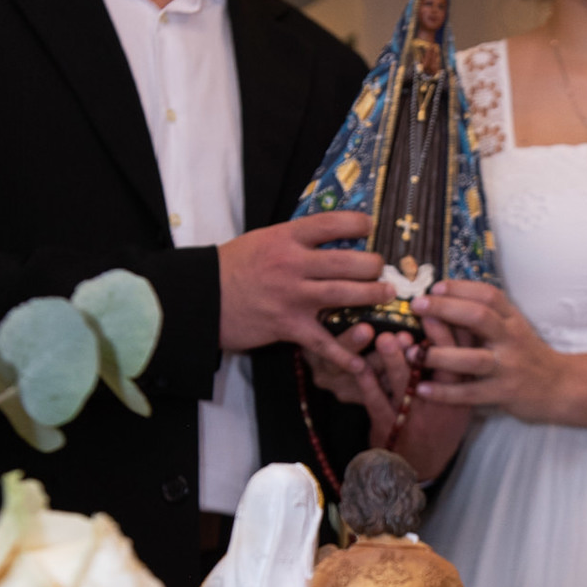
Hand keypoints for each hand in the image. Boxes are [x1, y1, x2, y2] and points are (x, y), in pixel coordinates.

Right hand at [218, 213, 385, 372]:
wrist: (201, 299)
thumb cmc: (232, 267)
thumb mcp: (262, 240)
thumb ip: (294, 239)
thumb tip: (328, 234)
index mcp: (286, 238)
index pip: (331, 223)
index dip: (358, 223)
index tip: (369, 227)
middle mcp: (292, 264)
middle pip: (348, 261)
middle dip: (374, 265)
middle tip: (381, 268)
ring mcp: (292, 296)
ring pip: (344, 294)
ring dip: (372, 295)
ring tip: (386, 294)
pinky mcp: (288, 326)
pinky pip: (323, 342)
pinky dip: (344, 355)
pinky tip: (362, 363)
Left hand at [307, 319, 472, 479]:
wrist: (420, 466)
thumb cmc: (439, 423)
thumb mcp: (458, 398)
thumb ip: (456, 364)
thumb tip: (456, 320)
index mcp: (461, 393)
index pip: (462, 358)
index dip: (452, 332)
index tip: (443, 308)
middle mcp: (441, 405)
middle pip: (439, 372)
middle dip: (429, 345)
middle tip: (420, 318)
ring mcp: (414, 416)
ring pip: (404, 386)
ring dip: (394, 361)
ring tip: (387, 339)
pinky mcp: (388, 426)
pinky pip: (376, 402)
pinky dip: (367, 383)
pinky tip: (359, 365)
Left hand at [412, 280, 572, 423]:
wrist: (561, 387)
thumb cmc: (528, 356)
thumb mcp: (513, 329)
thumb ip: (488, 316)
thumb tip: (448, 297)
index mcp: (512, 320)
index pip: (488, 295)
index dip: (460, 288)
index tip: (434, 287)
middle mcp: (511, 339)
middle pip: (479, 317)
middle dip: (445, 308)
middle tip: (417, 305)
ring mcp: (509, 367)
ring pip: (473, 359)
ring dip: (439, 355)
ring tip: (412, 353)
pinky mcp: (505, 393)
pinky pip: (471, 393)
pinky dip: (445, 392)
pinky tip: (423, 388)